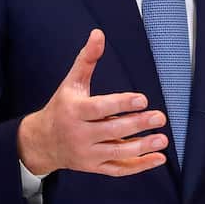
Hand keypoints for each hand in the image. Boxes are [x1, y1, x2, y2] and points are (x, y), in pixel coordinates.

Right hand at [17, 29, 168, 176]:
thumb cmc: (61, 108)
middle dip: (137, 125)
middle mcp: (80, 134)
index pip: (100, 108)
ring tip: (162, 139)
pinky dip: (139, 166)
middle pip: (112, 131)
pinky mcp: (94, 167)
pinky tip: (158, 158)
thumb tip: (98, 34)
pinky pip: (118, 169)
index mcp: (75, 111)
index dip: (122, 104)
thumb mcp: (71, 82)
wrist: (42, 142)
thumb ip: (87, 59)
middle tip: (159, 117)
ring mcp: (88, 153)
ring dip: (142, 147)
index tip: (143, 99)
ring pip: (117, 153)